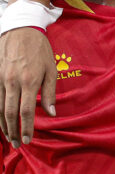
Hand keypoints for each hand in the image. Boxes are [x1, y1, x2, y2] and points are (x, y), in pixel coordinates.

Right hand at [0, 28, 55, 146]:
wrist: (20, 29)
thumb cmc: (40, 50)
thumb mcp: (51, 69)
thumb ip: (50, 93)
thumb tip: (51, 113)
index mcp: (29, 81)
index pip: (26, 111)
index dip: (26, 127)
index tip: (28, 140)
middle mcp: (12, 82)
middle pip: (9, 113)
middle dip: (13, 131)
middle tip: (18, 144)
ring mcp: (0, 79)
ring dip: (2, 125)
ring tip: (9, 137)